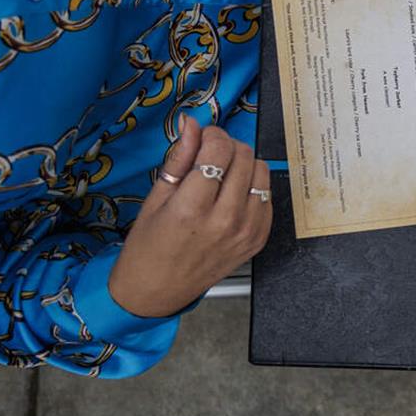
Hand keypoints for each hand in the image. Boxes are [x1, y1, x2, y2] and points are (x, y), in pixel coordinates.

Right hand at [109, 118, 272, 318]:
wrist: (156, 291)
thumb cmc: (148, 247)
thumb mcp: (155, 199)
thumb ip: (178, 159)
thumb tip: (191, 124)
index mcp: (192, 209)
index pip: (219, 151)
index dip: (211, 136)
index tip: (202, 139)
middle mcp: (225, 220)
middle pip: (244, 156)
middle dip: (226, 147)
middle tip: (209, 155)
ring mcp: (246, 231)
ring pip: (260, 171)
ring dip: (243, 165)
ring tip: (220, 176)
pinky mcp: (259, 239)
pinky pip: (267, 195)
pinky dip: (252, 187)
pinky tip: (231, 196)